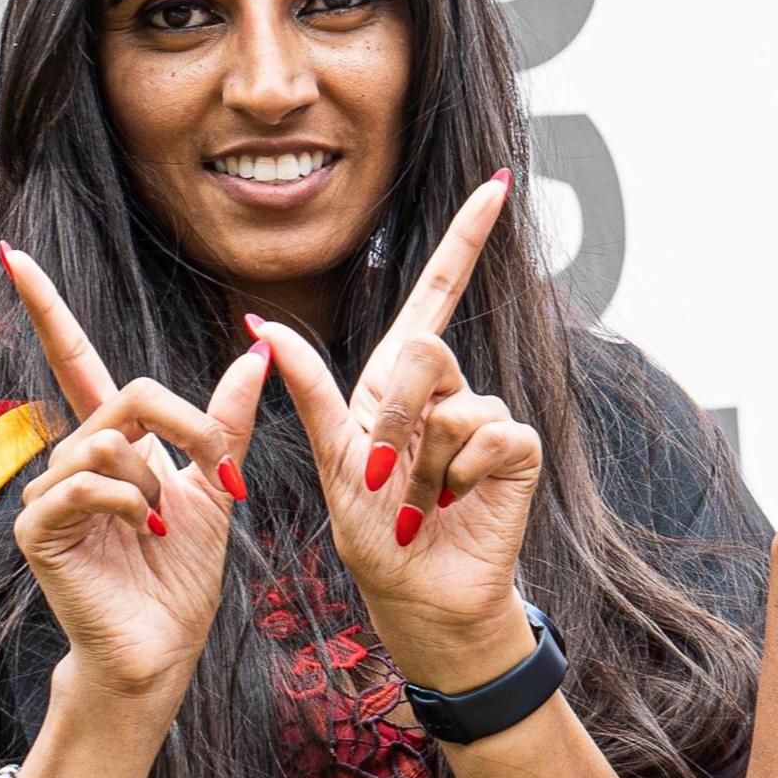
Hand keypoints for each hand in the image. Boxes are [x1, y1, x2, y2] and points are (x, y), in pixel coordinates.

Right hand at [2, 245, 268, 705]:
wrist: (164, 649)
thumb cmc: (180, 579)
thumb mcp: (214, 488)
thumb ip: (223, 424)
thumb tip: (255, 354)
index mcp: (108, 444)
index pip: (72, 359)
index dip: (46, 307)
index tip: (15, 253)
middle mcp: (69, 458)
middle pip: (125, 394)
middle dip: (186, 426)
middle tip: (219, 473)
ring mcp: (47, 492)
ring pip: (109, 441)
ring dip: (158, 480)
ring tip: (164, 525)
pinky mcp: (38, 528)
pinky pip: (86, 484)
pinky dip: (130, 503)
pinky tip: (144, 535)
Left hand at [251, 174, 541, 691]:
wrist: (417, 594)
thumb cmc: (374, 534)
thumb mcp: (332, 458)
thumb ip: (310, 389)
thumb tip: (261, 325)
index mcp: (399, 382)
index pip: (436, 294)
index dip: (465, 239)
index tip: (496, 183)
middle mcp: (448, 392)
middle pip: (424, 349)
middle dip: (396, 413)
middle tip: (384, 471)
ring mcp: (485, 420)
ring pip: (454, 402)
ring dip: (424, 462)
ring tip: (420, 503)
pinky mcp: (516, 453)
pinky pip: (492, 432)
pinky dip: (464, 472)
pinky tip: (457, 502)